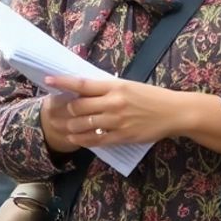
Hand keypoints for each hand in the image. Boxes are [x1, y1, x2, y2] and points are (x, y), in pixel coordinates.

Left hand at [42, 76, 176, 147]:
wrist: (173, 112)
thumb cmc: (150, 96)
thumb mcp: (128, 85)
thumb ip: (107, 88)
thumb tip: (83, 88)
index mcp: (114, 86)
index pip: (82, 84)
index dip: (62, 82)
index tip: (47, 80)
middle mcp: (113, 102)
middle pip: (79, 106)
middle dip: (65, 109)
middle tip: (58, 111)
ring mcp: (117, 121)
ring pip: (84, 124)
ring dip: (70, 126)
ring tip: (64, 127)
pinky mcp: (122, 136)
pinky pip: (96, 140)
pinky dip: (83, 140)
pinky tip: (76, 139)